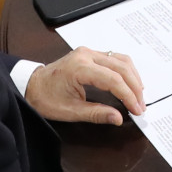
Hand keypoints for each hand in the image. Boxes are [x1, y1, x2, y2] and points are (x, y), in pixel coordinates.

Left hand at [24, 46, 144, 125]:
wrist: (31, 85)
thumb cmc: (46, 98)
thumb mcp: (70, 111)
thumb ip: (97, 114)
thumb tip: (118, 118)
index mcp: (80, 68)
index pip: (113, 79)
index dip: (128, 95)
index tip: (136, 109)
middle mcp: (86, 55)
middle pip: (121, 67)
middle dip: (134, 87)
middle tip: (141, 105)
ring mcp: (88, 52)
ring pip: (121, 59)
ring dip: (133, 77)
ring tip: (138, 95)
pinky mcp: (90, 54)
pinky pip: (114, 58)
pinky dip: (126, 70)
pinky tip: (130, 82)